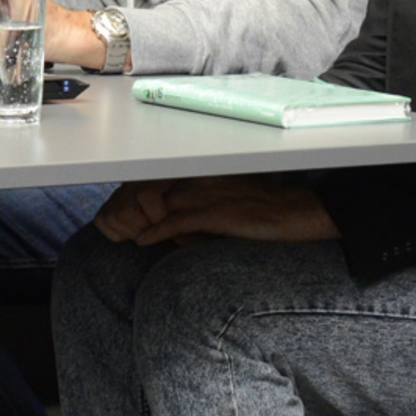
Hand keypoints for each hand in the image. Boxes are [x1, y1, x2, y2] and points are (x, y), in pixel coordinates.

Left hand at [96, 177, 339, 246]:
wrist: (303, 213)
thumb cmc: (273, 212)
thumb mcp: (234, 207)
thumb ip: (206, 213)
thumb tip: (182, 233)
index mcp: (209, 174)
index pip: (163, 179)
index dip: (140, 194)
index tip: (122, 208)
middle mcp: (206, 180)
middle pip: (154, 189)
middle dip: (131, 206)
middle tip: (112, 223)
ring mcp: (211, 195)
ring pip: (160, 203)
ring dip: (138, 219)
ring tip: (120, 233)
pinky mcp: (218, 213)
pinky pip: (177, 221)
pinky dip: (157, 231)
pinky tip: (143, 241)